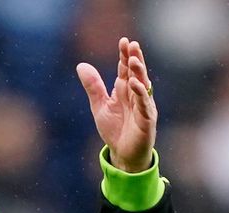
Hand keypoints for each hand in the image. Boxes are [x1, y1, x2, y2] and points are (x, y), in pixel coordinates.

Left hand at [76, 38, 156, 172]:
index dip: (125, 55)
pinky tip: (135, 84)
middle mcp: (136, 95)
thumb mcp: (99, 106)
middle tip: (132, 44)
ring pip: (143, 86)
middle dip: (135, 58)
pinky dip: (141, 94)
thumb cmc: (114, 130)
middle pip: (136, 73)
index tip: (123, 41)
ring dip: (139, 72)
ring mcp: (143, 106)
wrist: (122, 154)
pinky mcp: (147, 120)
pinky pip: (144, 104)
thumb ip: (93, 87)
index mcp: (125, 91)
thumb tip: (81, 65)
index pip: (126, 69)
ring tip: (133, 60)